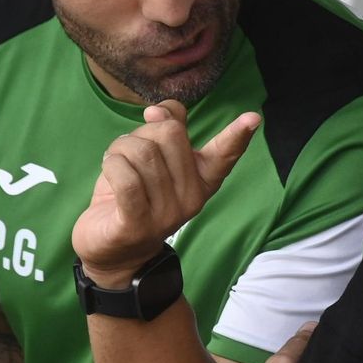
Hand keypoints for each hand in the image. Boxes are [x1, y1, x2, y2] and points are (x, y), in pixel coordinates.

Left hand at [72, 101, 260, 286]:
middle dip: (140, 133)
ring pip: (142, 152)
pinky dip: (112, 165)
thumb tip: (158, 110)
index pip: (224, 155)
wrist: (113, 251)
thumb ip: (165, 129)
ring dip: (120, 149)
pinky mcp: (137, 224)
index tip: (253, 118)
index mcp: (201, 180)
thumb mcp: (154, 160)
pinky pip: (127, 179)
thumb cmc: (135, 196)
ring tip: (116, 165)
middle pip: (169, 133)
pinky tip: (109, 170)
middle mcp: (191, 197)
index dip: (237, 135)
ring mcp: (166, 214)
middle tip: (129, 153)